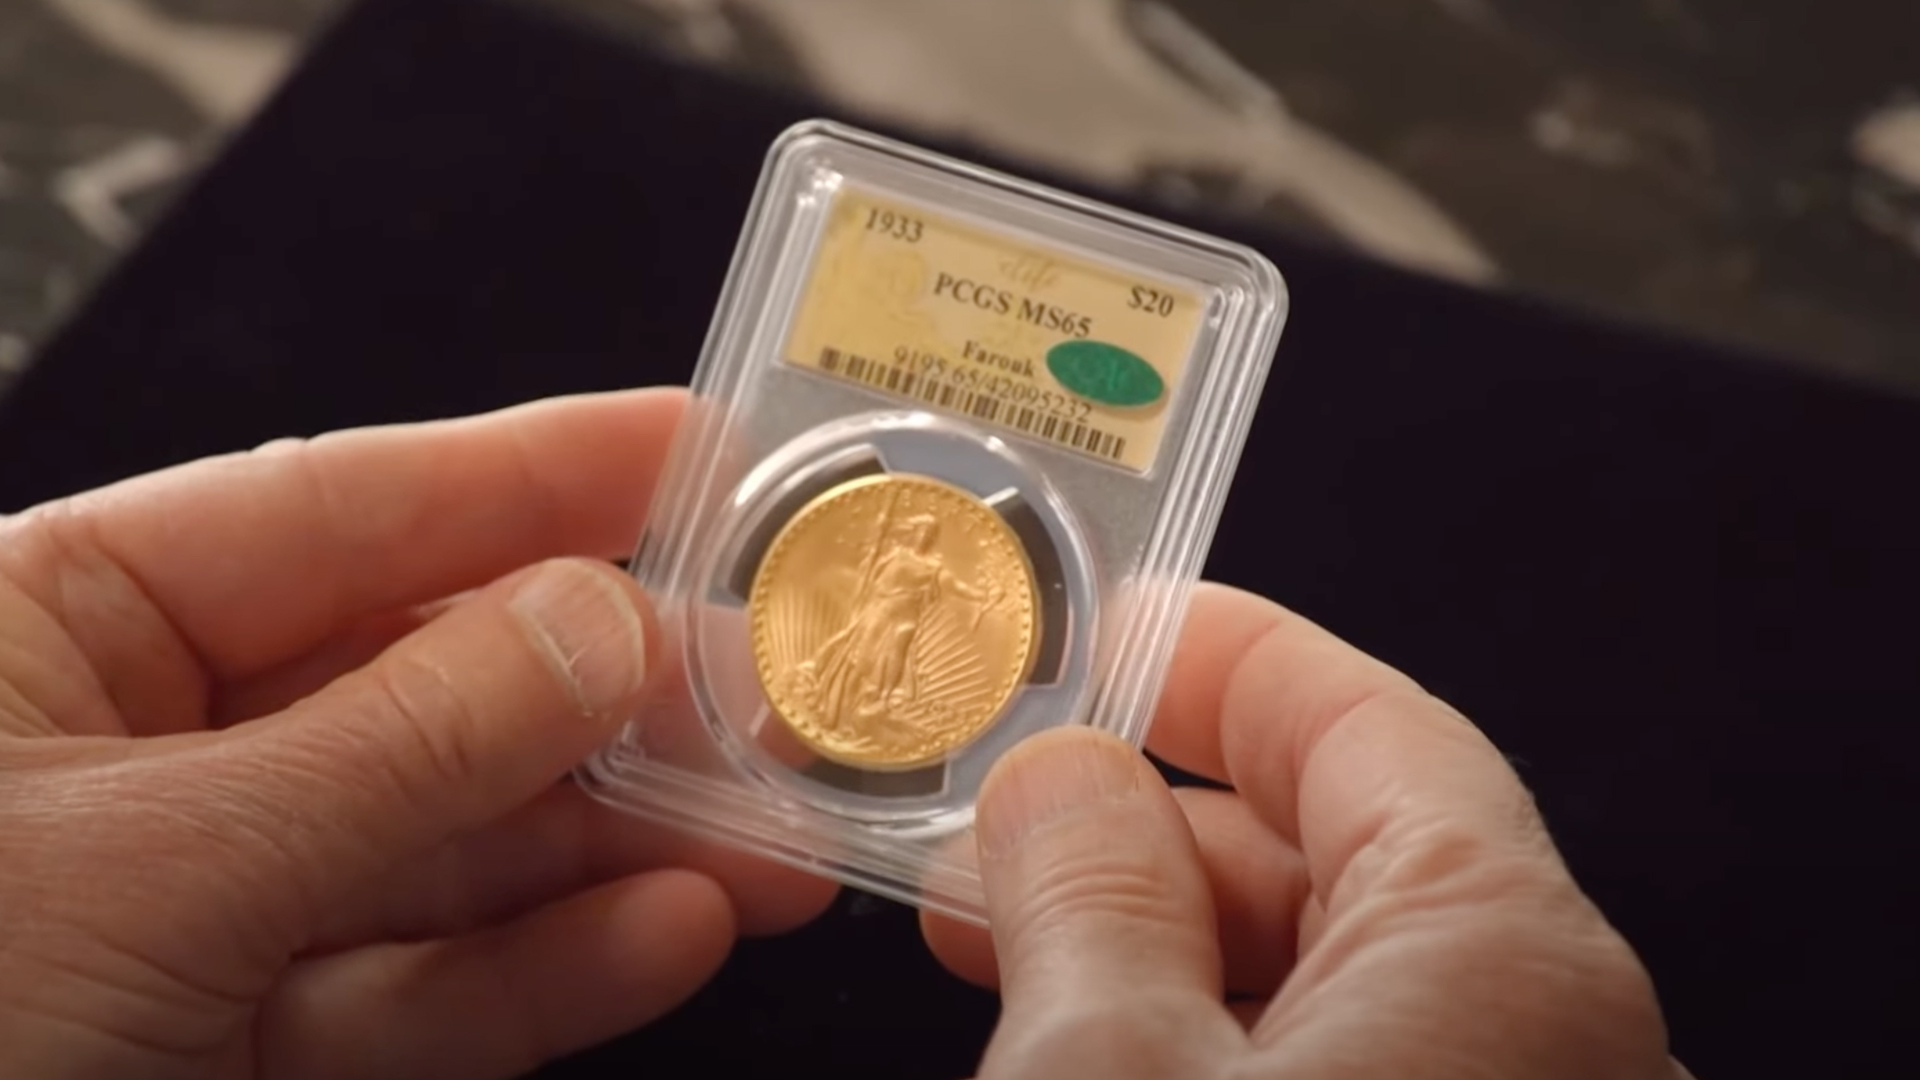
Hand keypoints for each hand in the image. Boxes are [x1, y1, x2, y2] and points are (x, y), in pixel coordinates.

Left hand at [0, 390, 837, 1079]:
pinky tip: (669, 930)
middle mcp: (132, 754)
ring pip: (443, 847)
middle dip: (602, 690)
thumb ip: (396, 743)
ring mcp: (197, 911)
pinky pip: (419, 988)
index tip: (691, 451)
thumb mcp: (146, 864)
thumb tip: (599, 621)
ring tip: (772, 831)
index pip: (330, 510)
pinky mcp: (237, 1052)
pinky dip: (545, 969)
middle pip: (419, 681)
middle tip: (769, 685)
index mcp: (48, 628)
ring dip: (615, 843)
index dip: (524, 471)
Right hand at [925, 583, 1689, 1078]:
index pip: (1368, 724)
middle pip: (1341, 852)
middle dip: (1152, 824)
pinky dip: (1204, 1048)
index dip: (1221, 657)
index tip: (1107, 630)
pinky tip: (1092, 1056)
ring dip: (1158, 949)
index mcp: (1508, 959)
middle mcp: (1549, 1044)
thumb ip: (1085, 890)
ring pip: (1324, 983)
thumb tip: (1062, 779)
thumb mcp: (1105, 1071)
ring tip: (1006, 958)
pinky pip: (1331, 1075)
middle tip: (999, 827)